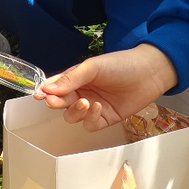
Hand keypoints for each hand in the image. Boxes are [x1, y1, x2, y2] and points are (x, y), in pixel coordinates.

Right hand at [36, 44, 178, 131]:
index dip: (46, 92)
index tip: (39, 95)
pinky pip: (89, 124)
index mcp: (77, 78)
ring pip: (73, 117)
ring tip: (84, 102)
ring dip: (74, 111)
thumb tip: (47, 88)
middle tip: (54, 101)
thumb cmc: (120, 64)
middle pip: (61, 103)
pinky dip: (90, 118)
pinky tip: (97, 107)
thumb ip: (70, 78)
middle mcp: (82, 93)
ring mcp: (93, 107)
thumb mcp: (93, 67)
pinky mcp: (105, 119)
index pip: (56, 87)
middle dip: (57, 103)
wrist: (149, 73)